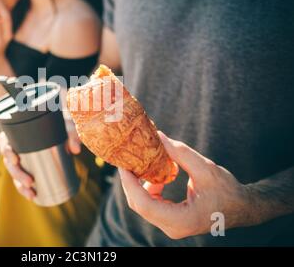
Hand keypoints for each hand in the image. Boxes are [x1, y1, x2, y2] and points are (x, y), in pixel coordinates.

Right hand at [0, 119, 81, 199]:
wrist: (64, 127)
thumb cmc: (61, 122)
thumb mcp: (67, 124)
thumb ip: (72, 133)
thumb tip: (76, 150)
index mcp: (19, 131)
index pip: (4, 140)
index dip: (6, 151)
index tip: (15, 160)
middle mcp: (17, 144)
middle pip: (9, 161)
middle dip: (17, 175)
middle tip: (30, 181)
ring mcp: (22, 156)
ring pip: (14, 172)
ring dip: (20, 185)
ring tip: (31, 193)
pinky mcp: (29, 165)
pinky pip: (22, 178)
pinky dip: (25, 188)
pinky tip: (32, 196)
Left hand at [119, 131, 253, 239]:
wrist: (242, 208)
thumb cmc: (227, 190)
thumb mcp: (205, 168)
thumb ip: (180, 154)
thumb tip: (157, 136)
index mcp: (180, 220)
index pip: (143, 203)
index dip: (129, 183)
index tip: (123, 164)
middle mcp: (172, 228)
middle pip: (139, 204)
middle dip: (130, 180)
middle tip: (128, 158)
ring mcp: (170, 226)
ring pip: (143, 205)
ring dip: (140, 183)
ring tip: (145, 163)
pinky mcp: (170, 221)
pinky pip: (151, 205)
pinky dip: (149, 188)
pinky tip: (158, 175)